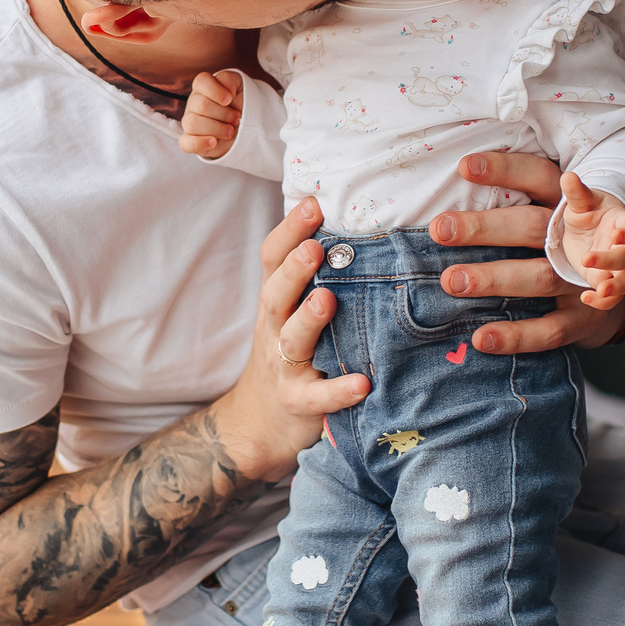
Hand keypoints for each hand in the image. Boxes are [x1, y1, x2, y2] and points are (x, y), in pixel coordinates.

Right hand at [177, 70, 244, 160]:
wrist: (244, 126)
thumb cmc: (239, 104)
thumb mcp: (239, 85)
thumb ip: (229, 80)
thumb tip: (225, 93)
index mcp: (203, 87)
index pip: (201, 82)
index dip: (216, 91)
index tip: (229, 99)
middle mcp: (194, 103)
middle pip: (201, 105)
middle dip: (224, 114)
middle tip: (236, 118)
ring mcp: (190, 122)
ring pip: (193, 124)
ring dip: (217, 129)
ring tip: (230, 131)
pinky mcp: (190, 141)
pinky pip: (186, 143)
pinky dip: (200, 143)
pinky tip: (214, 142)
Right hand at [211, 196, 370, 479]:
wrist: (261, 421)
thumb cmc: (290, 354)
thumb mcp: (291, 312)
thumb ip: (310, 276)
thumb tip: (348, 224)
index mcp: (276, 301)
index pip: (272, 259)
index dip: (289, 231)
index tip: (313, 203)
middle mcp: (274, 329)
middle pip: (276, 294)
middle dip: (294, 270)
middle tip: (315, 248)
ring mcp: (284, 366)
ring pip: (292, 340)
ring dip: (309, 319)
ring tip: (327, 301)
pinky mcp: (298, 403)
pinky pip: (318, 397)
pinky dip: (338, 390)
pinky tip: (362, 384)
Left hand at [426, 152, 624, 354]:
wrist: (612, 290)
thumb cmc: (562, 244)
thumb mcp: (550, 214)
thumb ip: (513, 204)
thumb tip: (448, 203)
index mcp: (567, 205)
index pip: (538, 177)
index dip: (505, 170)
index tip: (465, 167)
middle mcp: (577, 240)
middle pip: (533, 226)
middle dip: (485, 227)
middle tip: (440, 229)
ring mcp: (583, 280)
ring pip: (540, 276)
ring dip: (494, 278)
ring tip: (452, 281)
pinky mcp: (583, 318)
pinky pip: (550, 329)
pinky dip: (517, 335)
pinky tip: (482, 338)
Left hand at [559, 174, 624, 310]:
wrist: (585, 230)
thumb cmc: (587, 212)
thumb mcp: (581, 201)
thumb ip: (576, 192)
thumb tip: (568, 176)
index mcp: (622, 222)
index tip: (617, 235)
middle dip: (612, 260)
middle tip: (588, 260)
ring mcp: (618, 265)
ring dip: (617, 287)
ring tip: (600, 291)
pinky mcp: (607, 280)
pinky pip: (613, 296)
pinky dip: (604, 301)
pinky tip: (586, 298)